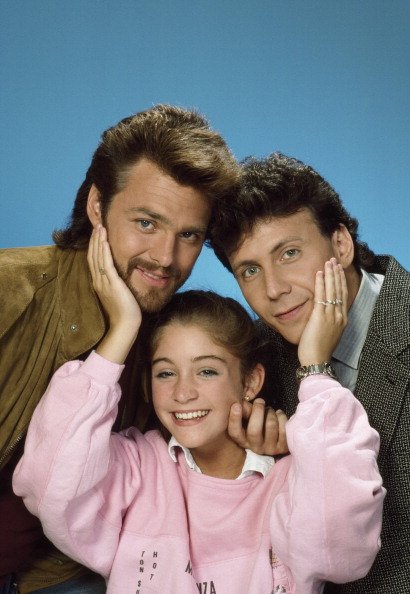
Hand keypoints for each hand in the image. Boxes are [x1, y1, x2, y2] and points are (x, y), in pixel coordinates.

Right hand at [88, 225, 141, 362]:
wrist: (126, 326)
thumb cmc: (126, 313)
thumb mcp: (119, 295)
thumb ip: (118, 285)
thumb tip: (122, 278)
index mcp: (99, 283)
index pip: (94, 261)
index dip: (95, 247)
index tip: (97, 235)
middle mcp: (98, 281)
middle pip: (93, 255)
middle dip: (95, 240)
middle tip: (97, 225)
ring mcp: (103, 281)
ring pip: (97, 256)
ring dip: (98, 240)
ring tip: (99, 227)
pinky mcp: (111, 282)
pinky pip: (105, 262)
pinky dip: (103, 249)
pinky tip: (104, 239)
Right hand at [228, 399, 288, 455]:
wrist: (279, 440)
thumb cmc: (261, 426)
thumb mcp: (250, 420)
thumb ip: (245, 412)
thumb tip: (242, 402)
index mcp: (244, 441)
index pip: (235, 433)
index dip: (234, 420)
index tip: (236, 405)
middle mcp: (256, 447)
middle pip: (254, 430)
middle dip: (257, 411)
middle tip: (260, 401)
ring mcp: (270, 449)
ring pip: (270, 425)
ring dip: (270, 412)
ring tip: (269, 410)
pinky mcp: (283, 447)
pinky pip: (283, 428)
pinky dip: (281, 416)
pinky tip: (279, 414)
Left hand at [298, 258, 347, 365]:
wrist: (317, 360)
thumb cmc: (319, 350)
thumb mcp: (328, 334)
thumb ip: (327, 322)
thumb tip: (321, 315)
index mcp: (342, 320)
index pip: (343, 296)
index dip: (341, 282)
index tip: (338, 271)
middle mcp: (339, 315)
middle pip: (339, 290)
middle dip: (337, 274)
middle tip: (334, 261)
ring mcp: (331, 315)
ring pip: (332, 290)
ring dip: (330, 274)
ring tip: (328, 262)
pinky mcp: (320, 316)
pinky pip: (321, 295)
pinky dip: (321, 283)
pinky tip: (319, 273)